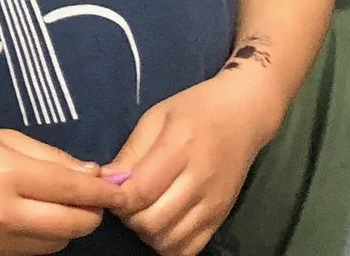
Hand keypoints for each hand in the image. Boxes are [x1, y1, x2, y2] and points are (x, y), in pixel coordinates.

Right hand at [0, 129, 123, 255]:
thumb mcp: (5, 139)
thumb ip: (52, 157)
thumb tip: (94, 174)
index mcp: (9, 175)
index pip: (72, 190)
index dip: (104, 191)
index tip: (125, 188)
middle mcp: (5, 215)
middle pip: (73, 226)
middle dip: (93, 213)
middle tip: (95, 196)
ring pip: (58, 244)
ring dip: (71, 227)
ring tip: (63, 205)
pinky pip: (34, 253)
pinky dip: (47, 238)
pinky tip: (39, 218)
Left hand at [105, 73, 276, 254]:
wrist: (244, 113)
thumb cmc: (196, 108)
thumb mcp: (157, 117)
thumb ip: (131, 152)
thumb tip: (105, 182)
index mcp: (180, 147)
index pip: (139, 192)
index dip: (117, 198)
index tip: (113, 188)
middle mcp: (199, 180)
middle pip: (151, 222)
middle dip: (130, 216)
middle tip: (129, 200)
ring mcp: (213, 203)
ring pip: (167, 241)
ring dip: (147, 232)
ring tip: (147, 210)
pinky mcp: (221, 218)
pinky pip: (189, 249)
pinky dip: (170, 244)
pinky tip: (165, 223)